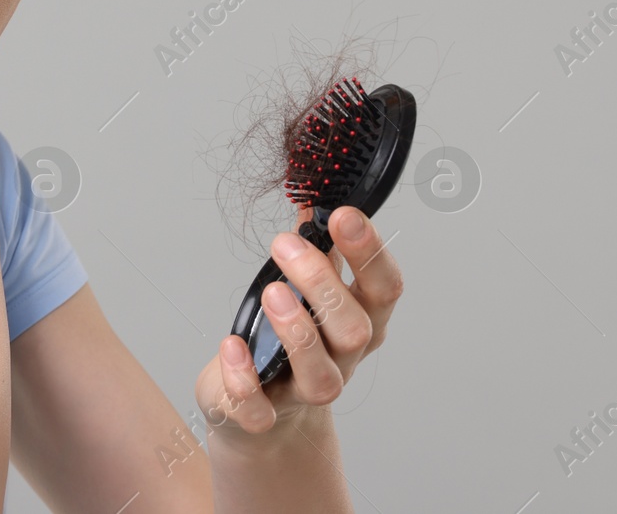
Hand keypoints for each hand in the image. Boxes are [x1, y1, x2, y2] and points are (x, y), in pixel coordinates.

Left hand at [193, 206, 402, 439]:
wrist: (261, 416)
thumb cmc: (285, 341)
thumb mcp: (303, 292)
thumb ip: (314, 249)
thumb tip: (311, 200)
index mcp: (358, 322)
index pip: (384, 289)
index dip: (370, 253)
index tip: (343, 215)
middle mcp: (341, 361)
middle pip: (355, 329)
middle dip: (323, 284)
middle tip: (285, 245)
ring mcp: (303, 393)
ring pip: (321, 375)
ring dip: (297, 330)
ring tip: (271, 291)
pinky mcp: (263, 416)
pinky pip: (260, 409)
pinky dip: (244, 378)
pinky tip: (231, 345)